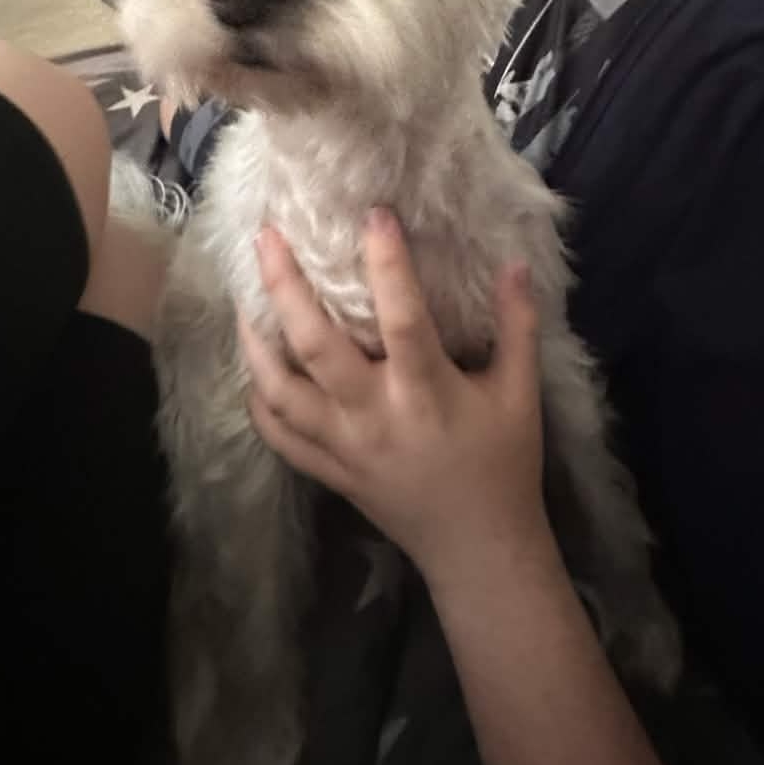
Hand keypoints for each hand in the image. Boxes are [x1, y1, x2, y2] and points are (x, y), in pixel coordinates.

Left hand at [237, 208, 554, 593]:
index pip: (402, 318)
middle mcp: (374, 416)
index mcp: (426, 393)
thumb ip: (518, 326)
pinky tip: (254, 365)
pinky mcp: (327, 470)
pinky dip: (258, 398)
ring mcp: (342, 446)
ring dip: (255, 341)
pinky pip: (277, 433)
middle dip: (284, 287)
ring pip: (279, 389)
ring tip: (243, 297)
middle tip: (266, 236)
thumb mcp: (521, 394)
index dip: (387, 264)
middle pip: (315, 345)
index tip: (374, 214)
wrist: (480, 550)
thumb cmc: (503, 465)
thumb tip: (514, 260)